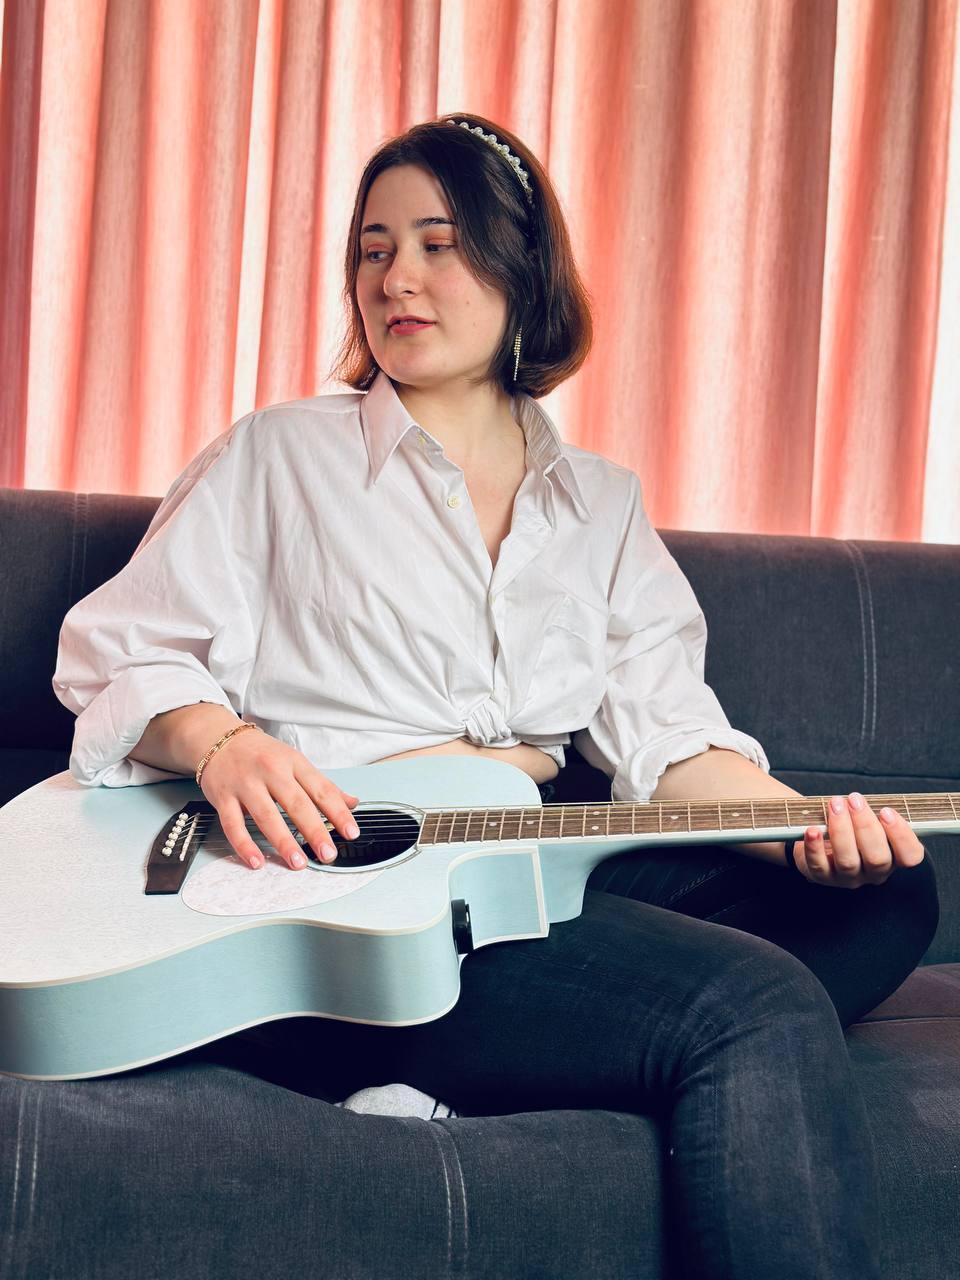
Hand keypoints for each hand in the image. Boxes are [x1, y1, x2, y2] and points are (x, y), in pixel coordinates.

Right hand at [199, 729, 359, 870]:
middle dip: (315, 831)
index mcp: (293, 762)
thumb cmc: (260, 753)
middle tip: (328, 854)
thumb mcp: (294, 761)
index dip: (338, 812)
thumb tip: (351, 803)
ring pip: (266, 816)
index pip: (321, 789)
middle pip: (297, 804)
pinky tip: (257, 861)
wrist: (216, 738)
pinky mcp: (223, 797)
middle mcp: (271, 771)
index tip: (351, 832)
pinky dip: (244, 845)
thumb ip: (321, 785)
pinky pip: (233, 824)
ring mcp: (245, 784)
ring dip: (283, 842)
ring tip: (298, 862)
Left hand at [790, 792, 925, 888]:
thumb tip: (867, 798)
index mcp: (893, 858)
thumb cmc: (850, 826)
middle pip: (877, 858)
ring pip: (848, 861)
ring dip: (841, 830)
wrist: (819, 839)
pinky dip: (815, 847)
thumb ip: (874, 812)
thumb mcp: (867, 819)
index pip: (910, 856)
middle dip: (866, 825)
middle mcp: (873, 873)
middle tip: (854, 799)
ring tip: (835, 805)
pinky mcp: (822, 877)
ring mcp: (847, 878)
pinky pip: (818, 865)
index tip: (886, 811)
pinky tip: (812, 829)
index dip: (902, 835)